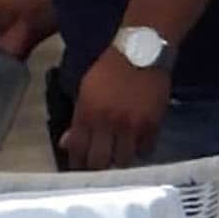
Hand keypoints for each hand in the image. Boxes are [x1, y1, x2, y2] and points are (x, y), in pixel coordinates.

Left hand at [59, 49, 169, 170]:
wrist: (141, 51)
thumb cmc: (109, 69)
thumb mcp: (86, 90)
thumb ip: (77, 119)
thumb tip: (66, 143)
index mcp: (87, 113)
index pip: (78, 149)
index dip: (77, 162)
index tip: (78, 166)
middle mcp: (107, 122)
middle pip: (99, 161)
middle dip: (97, 166)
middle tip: (99, 165)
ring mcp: (131, 125)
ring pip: (123, 160)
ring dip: (119, 159)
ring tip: (119, 155)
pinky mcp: (152, 124)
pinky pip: (145, 150)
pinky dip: (140, 150)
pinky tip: (137, 144)